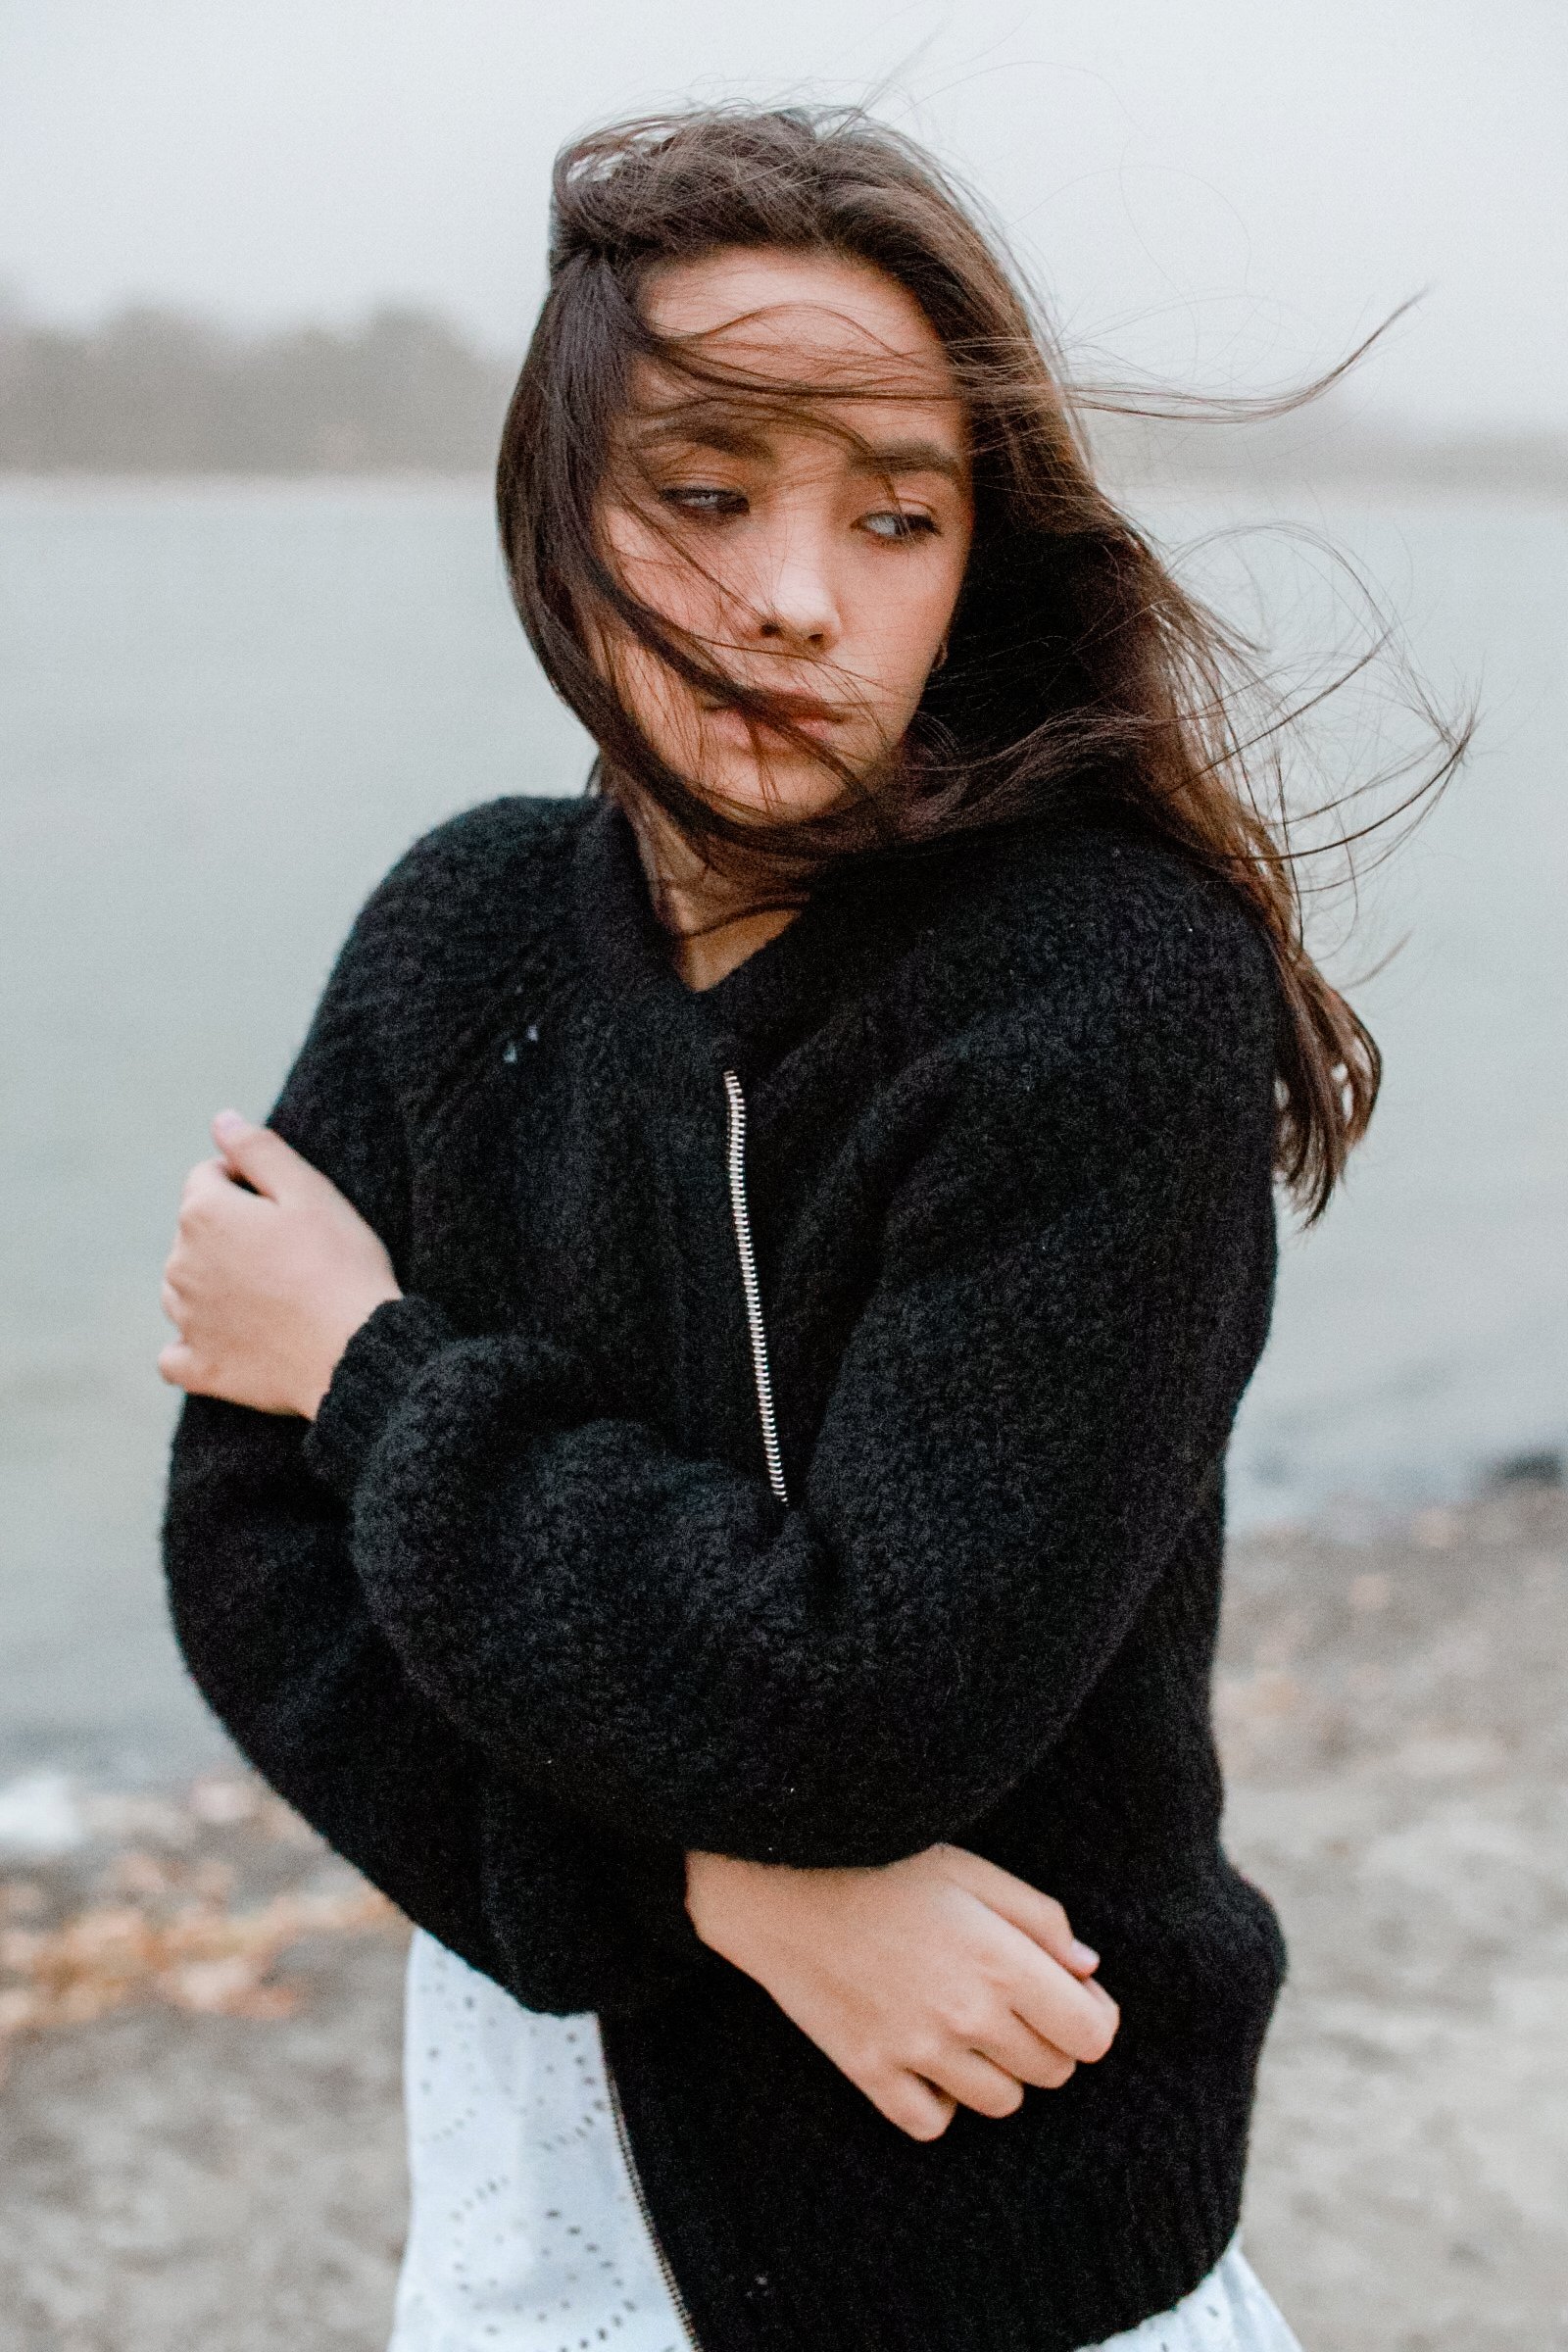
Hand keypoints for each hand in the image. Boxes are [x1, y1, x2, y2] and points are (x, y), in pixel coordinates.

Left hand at [159, 1112, 400, 1418]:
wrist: (357, 1351)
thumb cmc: (341, 1265)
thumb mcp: (310, 1192)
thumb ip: (258, 1150)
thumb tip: (221, 1120)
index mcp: (203, 1214)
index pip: (207, 1177)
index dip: (251, 1185)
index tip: (290, 1209)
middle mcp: (179, 1264)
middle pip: (195, 1233)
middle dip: (231, 1235)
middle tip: (291, 1254)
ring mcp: (185, 1320)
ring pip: (183, 1287)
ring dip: (214, 1284)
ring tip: (272, 1295)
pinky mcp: (198, 1367)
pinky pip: (176, 1352)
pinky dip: (196, 1344)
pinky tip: (231, 1341)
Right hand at [685, 1843, 1117, 2141]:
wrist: (782, 1879)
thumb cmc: (883, 1862)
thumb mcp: (971, 1868)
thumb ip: (1040, 1918)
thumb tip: (1088, 1970)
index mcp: (1001, 1959)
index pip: (1091, 2035)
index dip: (1093, 2017)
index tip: (1072, 1995)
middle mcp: (966, 2014)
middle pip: (1053, 2071)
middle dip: (1049, 2040)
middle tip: (1015, 2001)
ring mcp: (916, 2050)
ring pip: (1000, 2103)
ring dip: (1000, 2071)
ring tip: (970, 2025)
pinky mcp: (869, 2072)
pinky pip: (932, 2123)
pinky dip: (941, 2102)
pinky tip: (928, 2059)